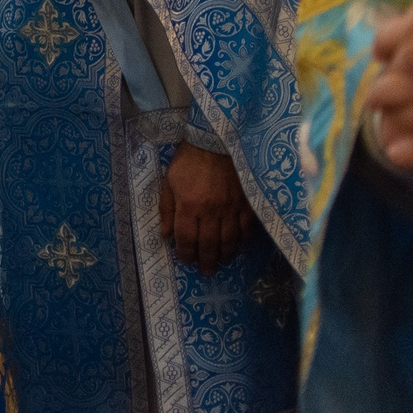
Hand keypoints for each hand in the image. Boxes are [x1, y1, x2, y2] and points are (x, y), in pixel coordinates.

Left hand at [158, 144, 252, 275]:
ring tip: (220, 262)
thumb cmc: (188, 160)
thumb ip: (167, 209)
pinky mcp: (247, 204)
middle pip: (209, 245)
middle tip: (206, 272)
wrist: (216, 140)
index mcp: (189, 205)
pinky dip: (242, 241)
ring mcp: (231, 209)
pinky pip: (246, 229)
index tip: (185, 261)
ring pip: (229, 241)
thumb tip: (166, 235)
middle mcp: (210, 212)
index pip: (186, 239)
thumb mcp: (169, 181)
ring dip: (224, 256)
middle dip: (206, 262)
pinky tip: (237, 246)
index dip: (185, 253)